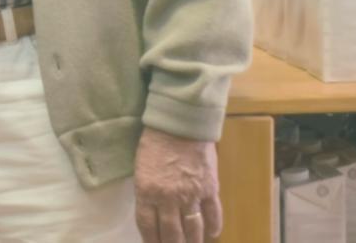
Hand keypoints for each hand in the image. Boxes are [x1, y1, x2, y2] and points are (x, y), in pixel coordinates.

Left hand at [134, 128, 222, 242]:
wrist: (180, 124)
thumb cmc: (154, 141)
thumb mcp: (141, 168)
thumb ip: (147, 191)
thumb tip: (152, 210)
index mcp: (146, 192)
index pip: (148, 227)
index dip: (152, 241)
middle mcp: (168, 199)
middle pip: (171, 234)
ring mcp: (191, 195)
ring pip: (193, 229)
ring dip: (193, 242)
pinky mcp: (209, 189)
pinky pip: (213, 215)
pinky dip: (213, 227)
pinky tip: (212, 234)